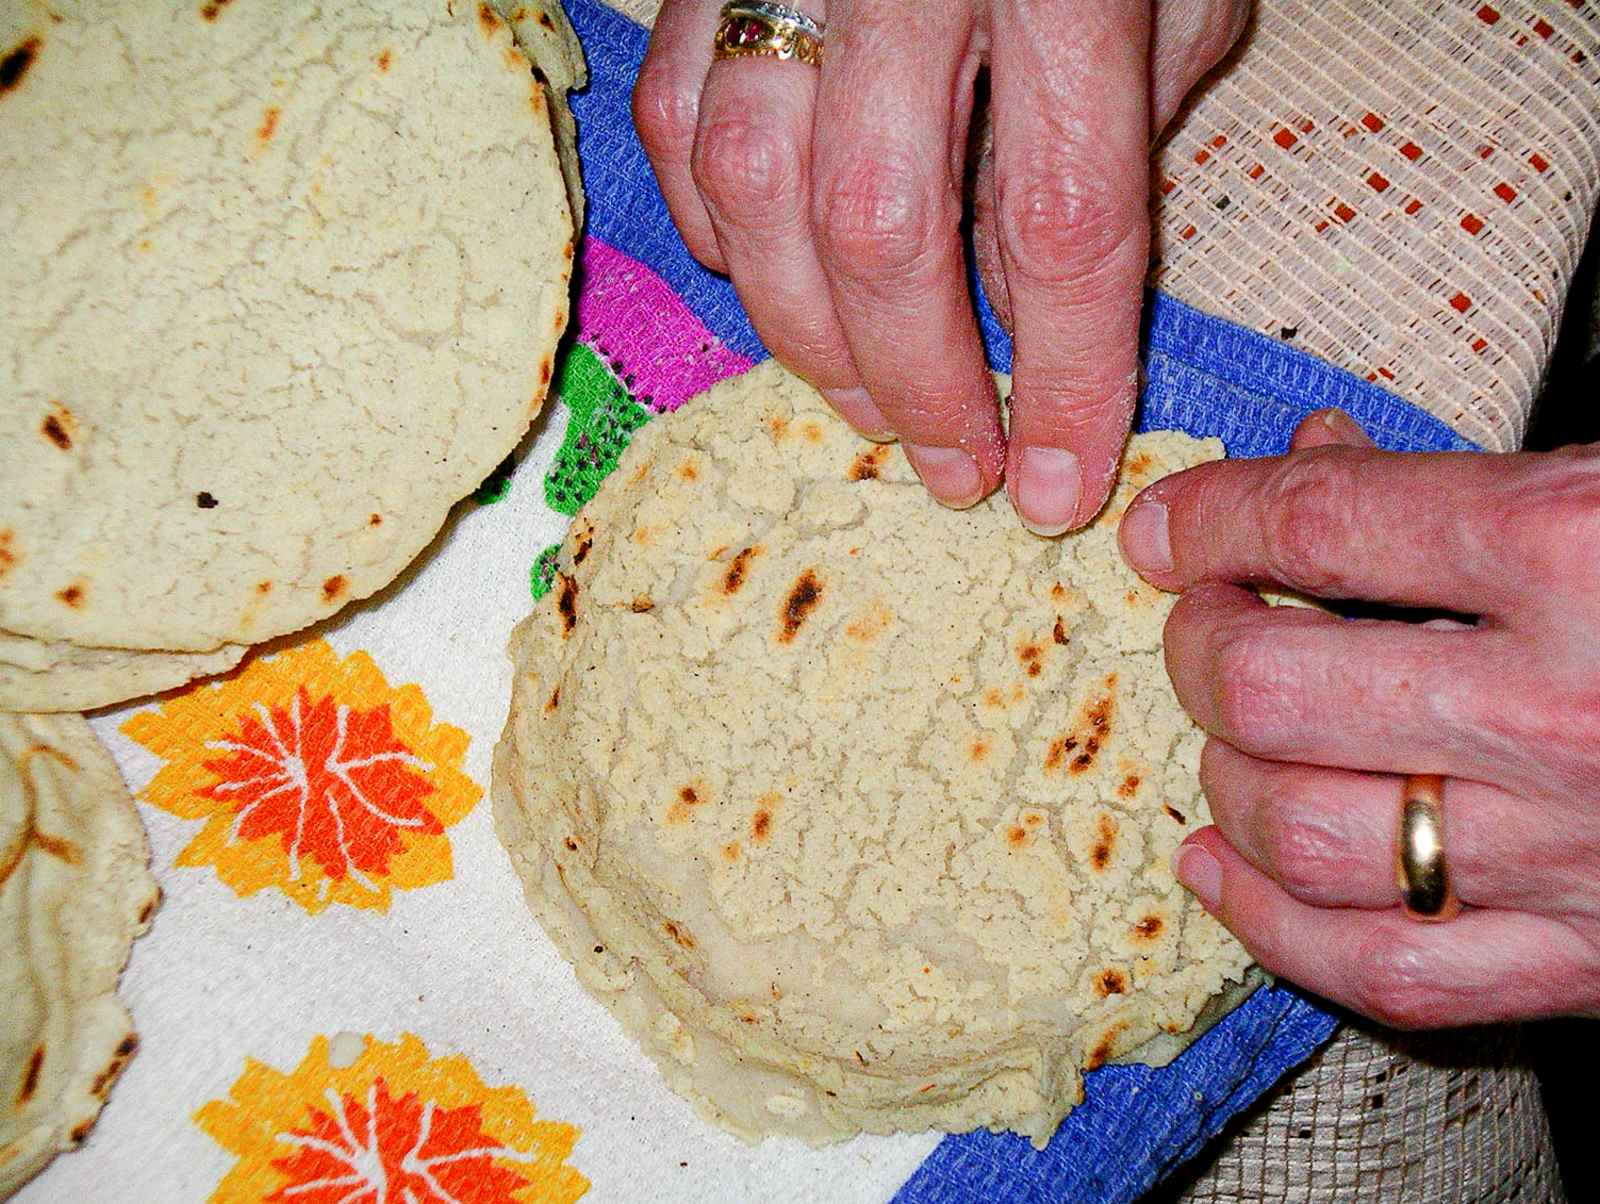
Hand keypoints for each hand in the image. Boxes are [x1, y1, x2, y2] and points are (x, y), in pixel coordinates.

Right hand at [634, 0, 1247, 531]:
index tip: (1061, 484)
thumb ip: (1106, 141)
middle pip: (882, 229)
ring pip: (756, 194)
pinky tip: (777, 288)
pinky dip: (717, 239)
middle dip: (917, 384)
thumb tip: (1018, 309)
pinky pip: (680, 130)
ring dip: (811, 338)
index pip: (1063, 219)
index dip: (1064, 376)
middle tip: (959, 469)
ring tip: (873, 407)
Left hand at [1117, 408, 1599, 1026]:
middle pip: (1277, 685)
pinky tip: (1215, 865)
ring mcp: (1574, 850)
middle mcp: (1564, 706)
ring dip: (1223, 774)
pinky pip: (1382, 971)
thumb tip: (1307, 454)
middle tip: (1203, 622)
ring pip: (1306, 830)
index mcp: (1582, 549)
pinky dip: (1269, 924)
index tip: (1164, 528)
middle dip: (1200, 645)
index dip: (1207, 518)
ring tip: (1222, 732)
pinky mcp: (1591, 959)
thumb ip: (1463, 478)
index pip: (1320, 522)